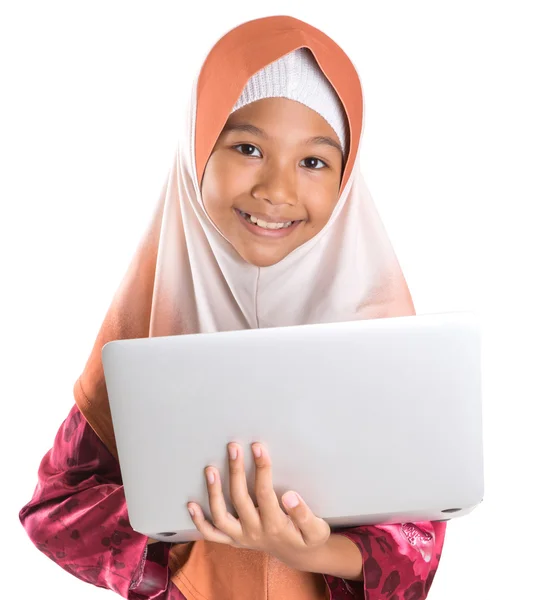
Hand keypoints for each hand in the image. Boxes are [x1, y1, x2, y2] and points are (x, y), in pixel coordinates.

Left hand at [187, 442, 330, 569]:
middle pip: (240, 499)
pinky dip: (199, 521)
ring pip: (221, 517)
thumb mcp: (316, 529)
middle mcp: (255, 532)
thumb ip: (303, 514)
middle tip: (233, 447)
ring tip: (210, 469)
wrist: (299, 556)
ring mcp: (241, 537)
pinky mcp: (234, 540)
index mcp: (276, 525)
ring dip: (213, 492)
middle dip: (236, 470)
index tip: (258, 447)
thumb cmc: (308, 537)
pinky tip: (191, 504)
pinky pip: (212, 534)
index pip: (265, 493)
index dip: (261, 469)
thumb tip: (290, 496)